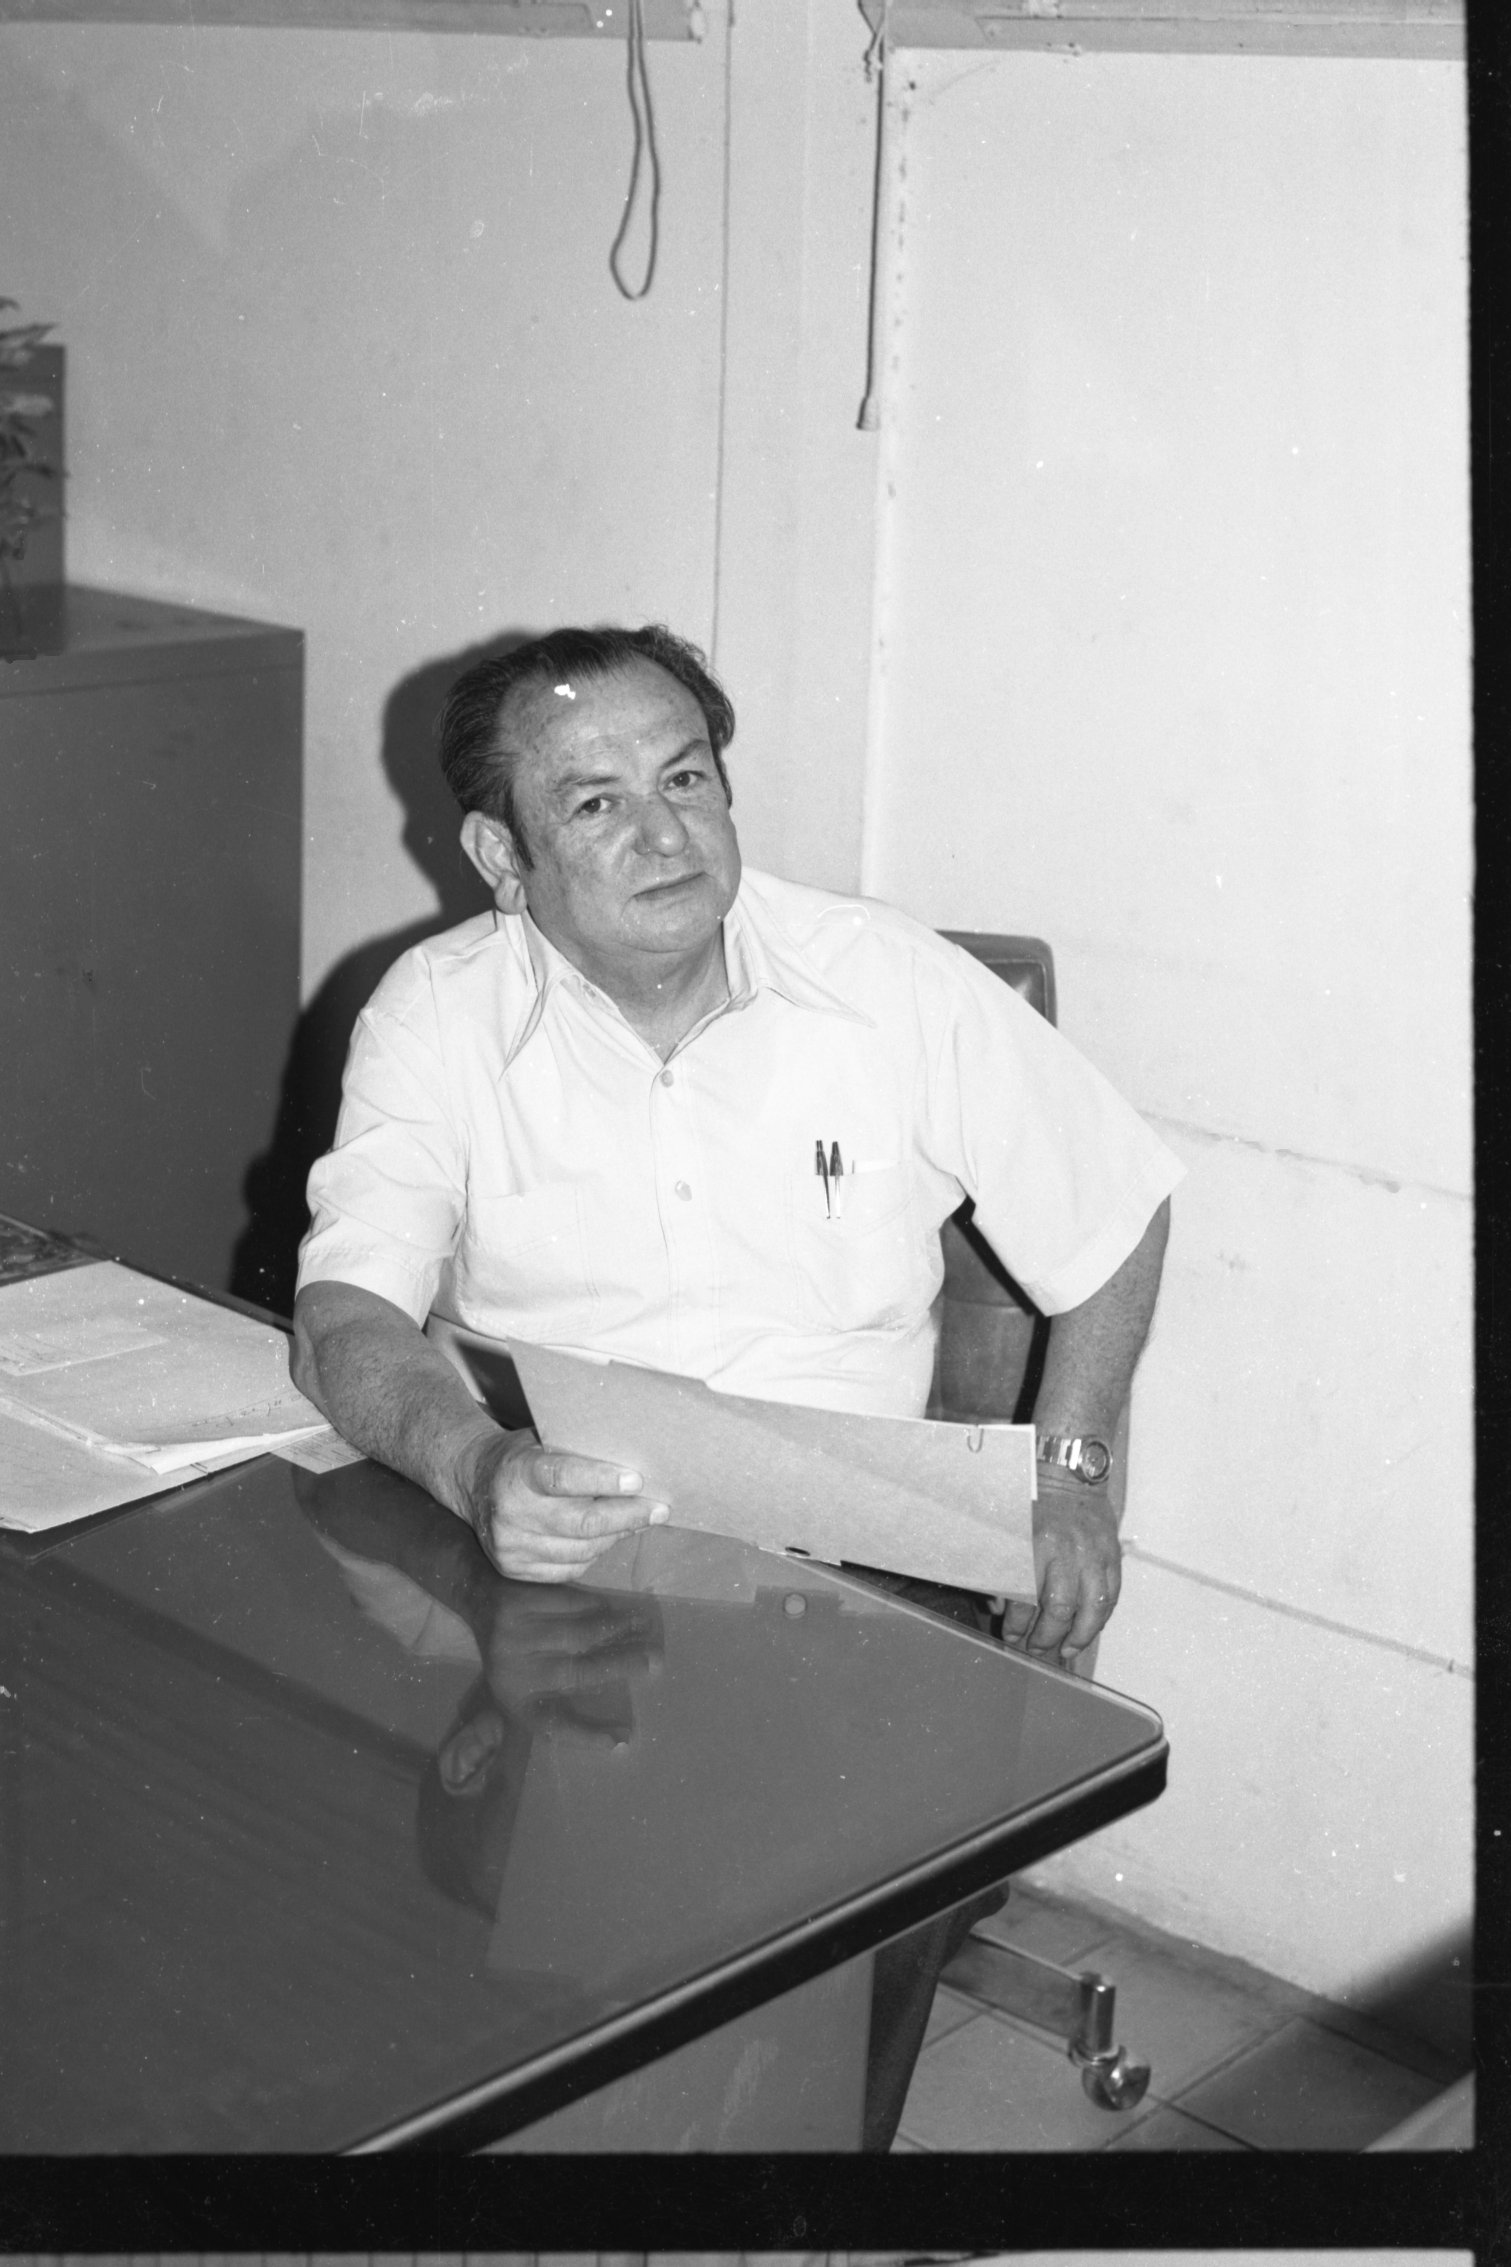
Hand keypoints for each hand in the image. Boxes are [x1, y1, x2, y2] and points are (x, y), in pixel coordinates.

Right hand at [459, 1428, 668, 1582]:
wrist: (472, 1480)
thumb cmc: (520, 1456)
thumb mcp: (544, 1439)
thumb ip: (580, 1451)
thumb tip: (638, 1465)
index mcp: (517, 1471)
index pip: (563, 1478)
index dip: (603, 1480)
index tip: (638, 1480)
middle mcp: (510, 1511)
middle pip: (581, 1523)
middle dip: (627, 1516)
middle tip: (659, 1508)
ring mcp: (510, 1545)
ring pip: (582, 1550)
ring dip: (617, 1535)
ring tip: (639, 1520)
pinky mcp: (513, 1569)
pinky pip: (570, 1567)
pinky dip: (596, 1553)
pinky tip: (609, 1537)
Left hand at [479, 1584, 664, 1738]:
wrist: (477, 1596)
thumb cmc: (514, 1648)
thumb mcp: (525, 1680)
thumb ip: (558, 1699)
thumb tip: (619, 1733)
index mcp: (515, 1699)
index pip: (552, 1725)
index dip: (586, 1735)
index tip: (622, 1739)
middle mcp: (512, 1671)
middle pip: (576, 1672)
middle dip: (621, 1665)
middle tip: (654, 1661)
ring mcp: (512, 1634)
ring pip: (578, 1633)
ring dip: (617, 1629)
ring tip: (644, 1627)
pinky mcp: (517, 1602)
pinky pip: (568, 1603)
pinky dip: (598, 1605)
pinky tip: (616, 1607)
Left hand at [999, 1473, 1120, 1664]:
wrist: (1070, 1472)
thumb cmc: (1035, 1500)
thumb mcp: (1011, 1529)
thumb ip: (1005, 1567)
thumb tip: (1000, 1606)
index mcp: (1037, 1545)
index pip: (1026, 1596)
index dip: (1017, 1623)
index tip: (1011, 1635)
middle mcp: (1068, 1552)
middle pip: (1062, 1608)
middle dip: (1048, 1636)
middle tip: (1038, 1648)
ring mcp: (1095, 1554)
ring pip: (1094, 1607)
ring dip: (1081, 1635)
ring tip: (1068, 1648)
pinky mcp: (1113, 1554)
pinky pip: (1112, 1594)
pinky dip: (1102, 1616)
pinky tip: (1090, 1627)